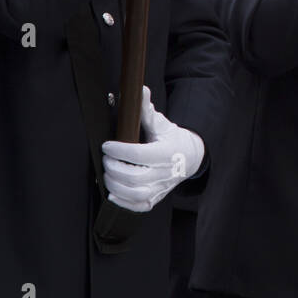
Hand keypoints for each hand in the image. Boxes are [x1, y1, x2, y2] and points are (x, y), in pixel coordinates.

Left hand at [101, 86, 204, 212]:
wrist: (190, 158)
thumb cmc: (172, 140)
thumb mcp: (162, 124)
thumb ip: (147, 110)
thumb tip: (140, 90)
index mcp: (166, 153)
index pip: (139, 154)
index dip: (119, 150)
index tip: (107, 145)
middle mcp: (165, 173)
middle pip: (134, 176)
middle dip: (114, 167)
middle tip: (106, 159)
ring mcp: (161, 188)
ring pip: (135, 193)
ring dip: (115, 185)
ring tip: (107, 174)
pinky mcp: (156, 198)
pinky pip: (138, 206)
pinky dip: (122, 202)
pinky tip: (112, 192)